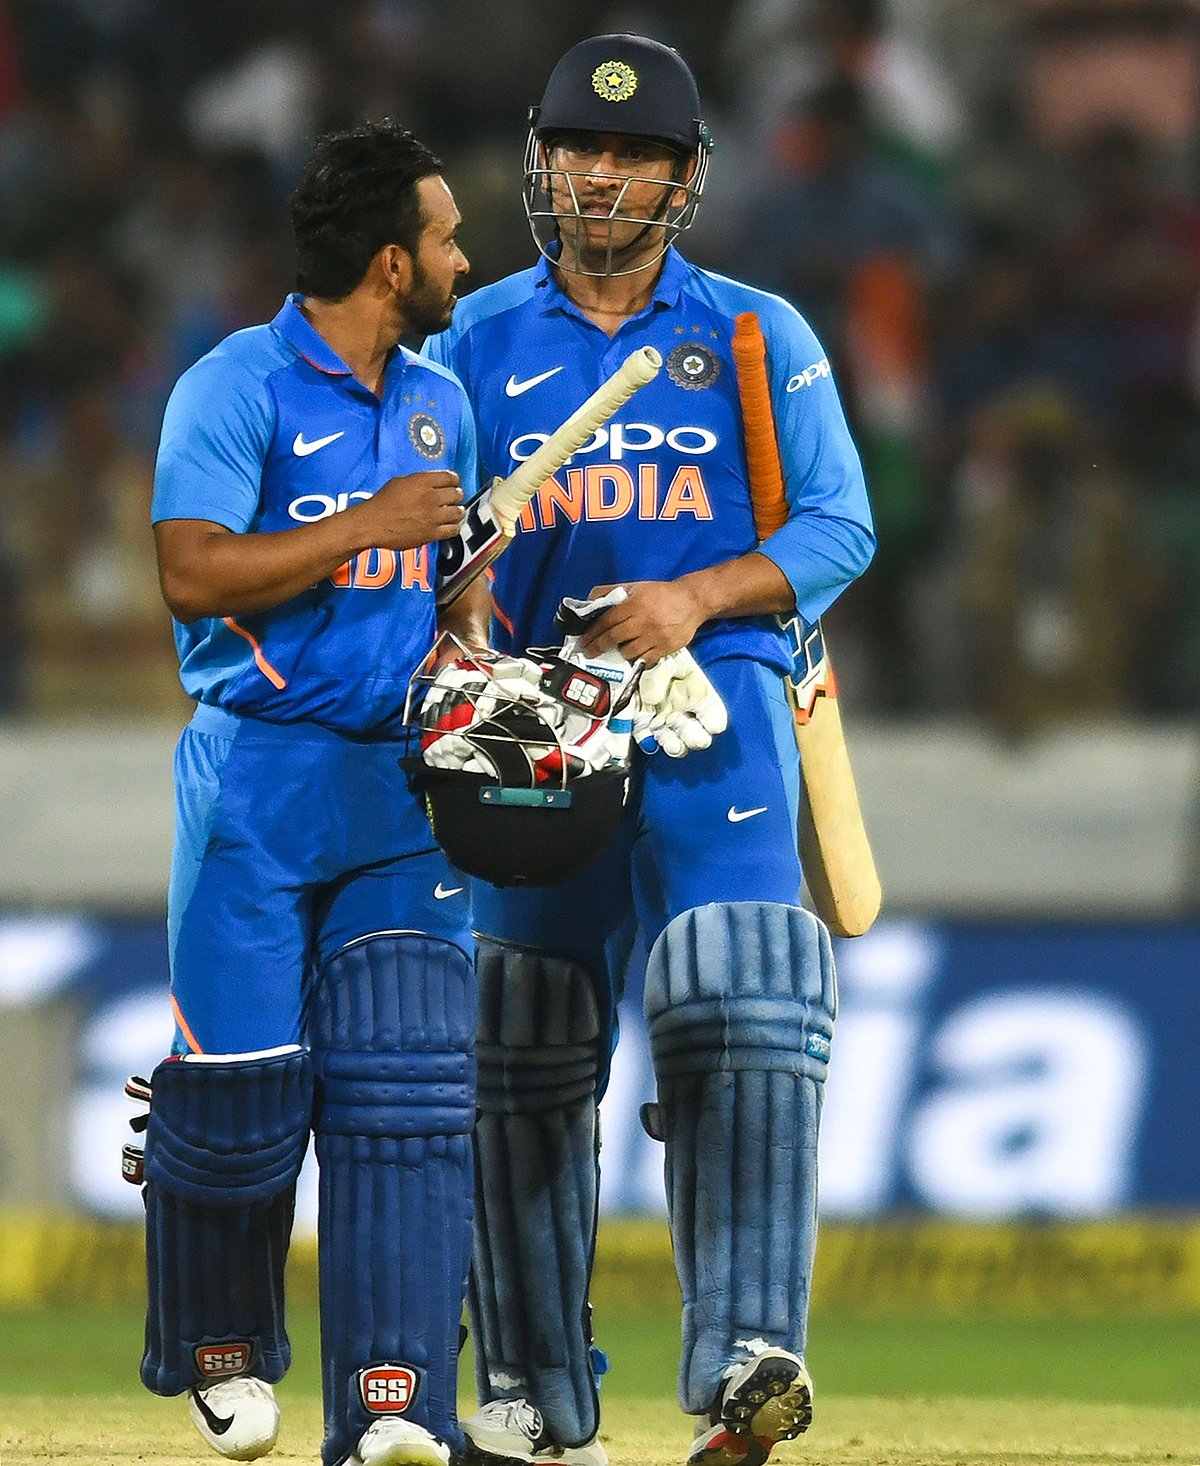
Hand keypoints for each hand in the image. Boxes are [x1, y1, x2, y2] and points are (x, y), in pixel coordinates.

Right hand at [357, 470, 464, 549]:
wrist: (372, 524)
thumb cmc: (382, 503)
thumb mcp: (400, 482)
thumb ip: (419, 482)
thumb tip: (432, 484)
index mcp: (422, 482)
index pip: (450, 477)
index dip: (454, 480)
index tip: (454, 483)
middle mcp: (430, 497)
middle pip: (457, 494)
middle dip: (457, 495)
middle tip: (455, 498)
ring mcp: (432, 517)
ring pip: (458, 513)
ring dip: (457, 512)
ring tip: (454, 513)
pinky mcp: (431, 533)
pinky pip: (452, 530)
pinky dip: (453, 527)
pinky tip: (450, 526)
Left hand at [579, 579, 706, 665]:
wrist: (692, 601)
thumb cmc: (661, 594)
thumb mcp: (635, 586)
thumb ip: (611, 592)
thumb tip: (589, 600)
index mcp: (635, 604)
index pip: (607, 620)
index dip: (593, 632)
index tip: (584, 640)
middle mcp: (643, 621)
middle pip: (614, 637)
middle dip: (598, 646)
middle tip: (588, 652)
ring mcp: (655, 636)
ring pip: (628, 651)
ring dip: (618, 653)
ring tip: (615, 651)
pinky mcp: (666, 648)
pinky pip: (645, 659)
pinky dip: (636, 658)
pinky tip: (632, 655)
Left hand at [631, 648, 727, 756]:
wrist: (633, 652)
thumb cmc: (658, 654)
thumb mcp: (666, 658)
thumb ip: (662, 675)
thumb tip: (652, 699)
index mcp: (698, 696)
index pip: (714, 717)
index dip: (715, 723)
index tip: (712, 724)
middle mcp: (683, 712)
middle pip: (697, 737)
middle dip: (696, 739)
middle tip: (692, 736)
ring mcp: (663, 719)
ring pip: (674, 744)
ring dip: (674, 746)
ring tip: (672, 744)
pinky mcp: (642, 723)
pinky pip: (646, 738)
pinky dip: (647, 742)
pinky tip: (649, 741)